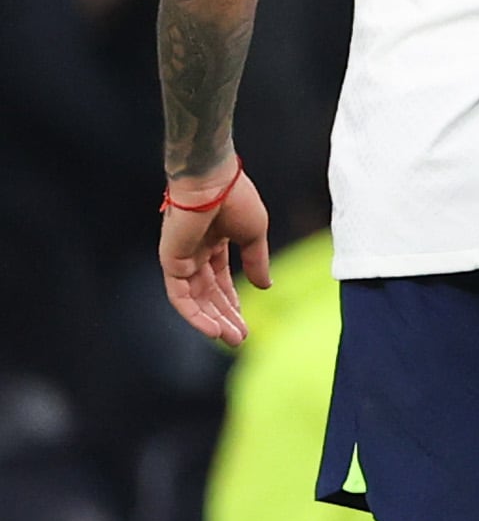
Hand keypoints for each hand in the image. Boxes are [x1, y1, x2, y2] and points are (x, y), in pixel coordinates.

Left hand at [159, 164, 271, 346]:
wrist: (213, 181)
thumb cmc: (236, 197)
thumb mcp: (255, 234)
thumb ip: (257, 261)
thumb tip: (264, 286)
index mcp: (214, 241)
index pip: (220, 280)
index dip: (233, 302)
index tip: (245, 322)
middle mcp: (195, 252)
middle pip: (208, 294)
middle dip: (224, 317)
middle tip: (239, 338)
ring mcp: (181, 257)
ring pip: (195, 299)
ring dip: (211, 320)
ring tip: (230, 338)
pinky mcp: (171, 262)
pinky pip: (180, 296)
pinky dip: (194, 315)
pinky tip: (212, 329)